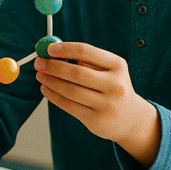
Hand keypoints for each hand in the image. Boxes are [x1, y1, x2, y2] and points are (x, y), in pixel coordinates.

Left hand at [35, 42, 160, 166]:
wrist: (131, 118)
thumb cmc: (113, 87)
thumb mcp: (109, 69)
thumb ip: (86, 60)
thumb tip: (52, 52)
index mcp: (117, 66)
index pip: (86, 51)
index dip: (64, 49)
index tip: (48, 49)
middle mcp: (115, 85)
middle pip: (76, 73)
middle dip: (53, 66)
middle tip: (39, 62)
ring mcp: (106, 104)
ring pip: (70, 90)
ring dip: (50, 81)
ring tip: (40, 75)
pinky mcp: (96, 120)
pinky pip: (68, 105)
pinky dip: (53, 96)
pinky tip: (45, 88)